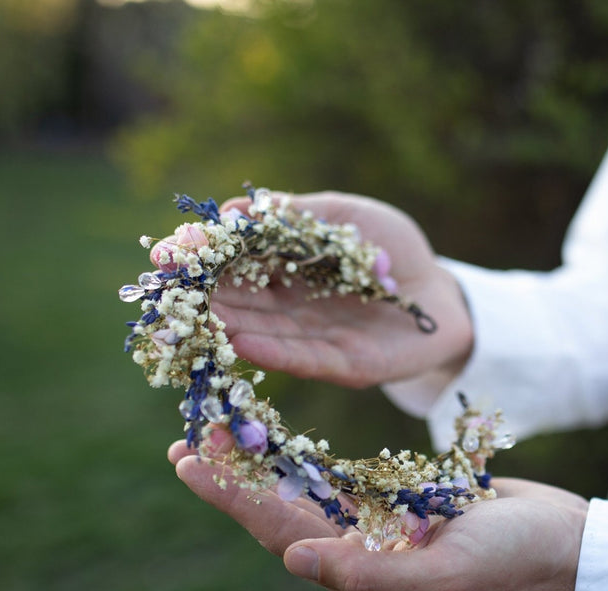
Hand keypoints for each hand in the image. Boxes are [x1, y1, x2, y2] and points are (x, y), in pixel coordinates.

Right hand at [162, 191, 473, 388]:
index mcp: (282, 269)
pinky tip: (241, 342)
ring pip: (262, 333)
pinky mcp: (344, 366)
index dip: (198, 259)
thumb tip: (234, 207)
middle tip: (164, 294)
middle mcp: (288, 308)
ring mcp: (312, 340)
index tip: (165, 253)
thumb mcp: (342, 218)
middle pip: (237, 303)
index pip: (230, 264)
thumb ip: (294, 215)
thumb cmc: (391, 248)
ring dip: (226, 327)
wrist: (443, 292)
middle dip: (200, 299)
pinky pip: (304, 359)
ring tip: (194, 320)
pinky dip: (272, 351)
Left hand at [169, 439, 588, 590]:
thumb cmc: (513, 561)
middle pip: (283, 513)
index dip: (234, 499)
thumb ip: (371, 576)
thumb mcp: (450, 577)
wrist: (562, 543)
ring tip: (226, 433)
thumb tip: (293, 562)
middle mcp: (363, 554)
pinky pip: (343, 482)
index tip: (190, 464)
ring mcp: (381, 529)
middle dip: (237, 479)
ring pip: (307, 495)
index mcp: (366, 576)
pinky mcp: (401, 503)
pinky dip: (309, 463)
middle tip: (189, 440)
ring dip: (266, 466)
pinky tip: (285, 445)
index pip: (284, 534)